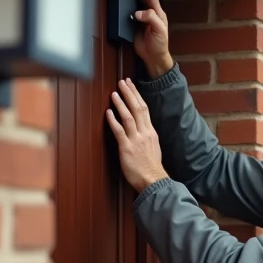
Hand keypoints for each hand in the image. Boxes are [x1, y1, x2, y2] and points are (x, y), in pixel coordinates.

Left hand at [107, 78, 168, 192]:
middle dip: (129, 93)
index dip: (137, 95)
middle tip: (122, 81)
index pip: (144, 109)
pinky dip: (113, 120)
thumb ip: (147, 136)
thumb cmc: (152, 168)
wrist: (154, 180)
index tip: (131, 85)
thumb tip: (141, 129)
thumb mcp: (153, 148)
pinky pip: (119, 131)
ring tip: (114, 93)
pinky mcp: (127, 148)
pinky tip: (108, 112)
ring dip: (120, 103)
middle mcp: (145, 133)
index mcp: (151, 132)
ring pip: (128, 117)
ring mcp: (136, 140)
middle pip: (137, 108)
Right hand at [126, 0, 173, 78]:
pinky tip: (124, 4)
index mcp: (158, 13)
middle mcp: (152, 14)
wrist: (154, 57)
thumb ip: (151, 19)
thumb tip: (138, 12)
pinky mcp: (138, 25)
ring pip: (138, 2)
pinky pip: (132, 12)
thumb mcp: (159, 30)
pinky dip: (128, 6)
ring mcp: (145, 19)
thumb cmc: (160, 45)